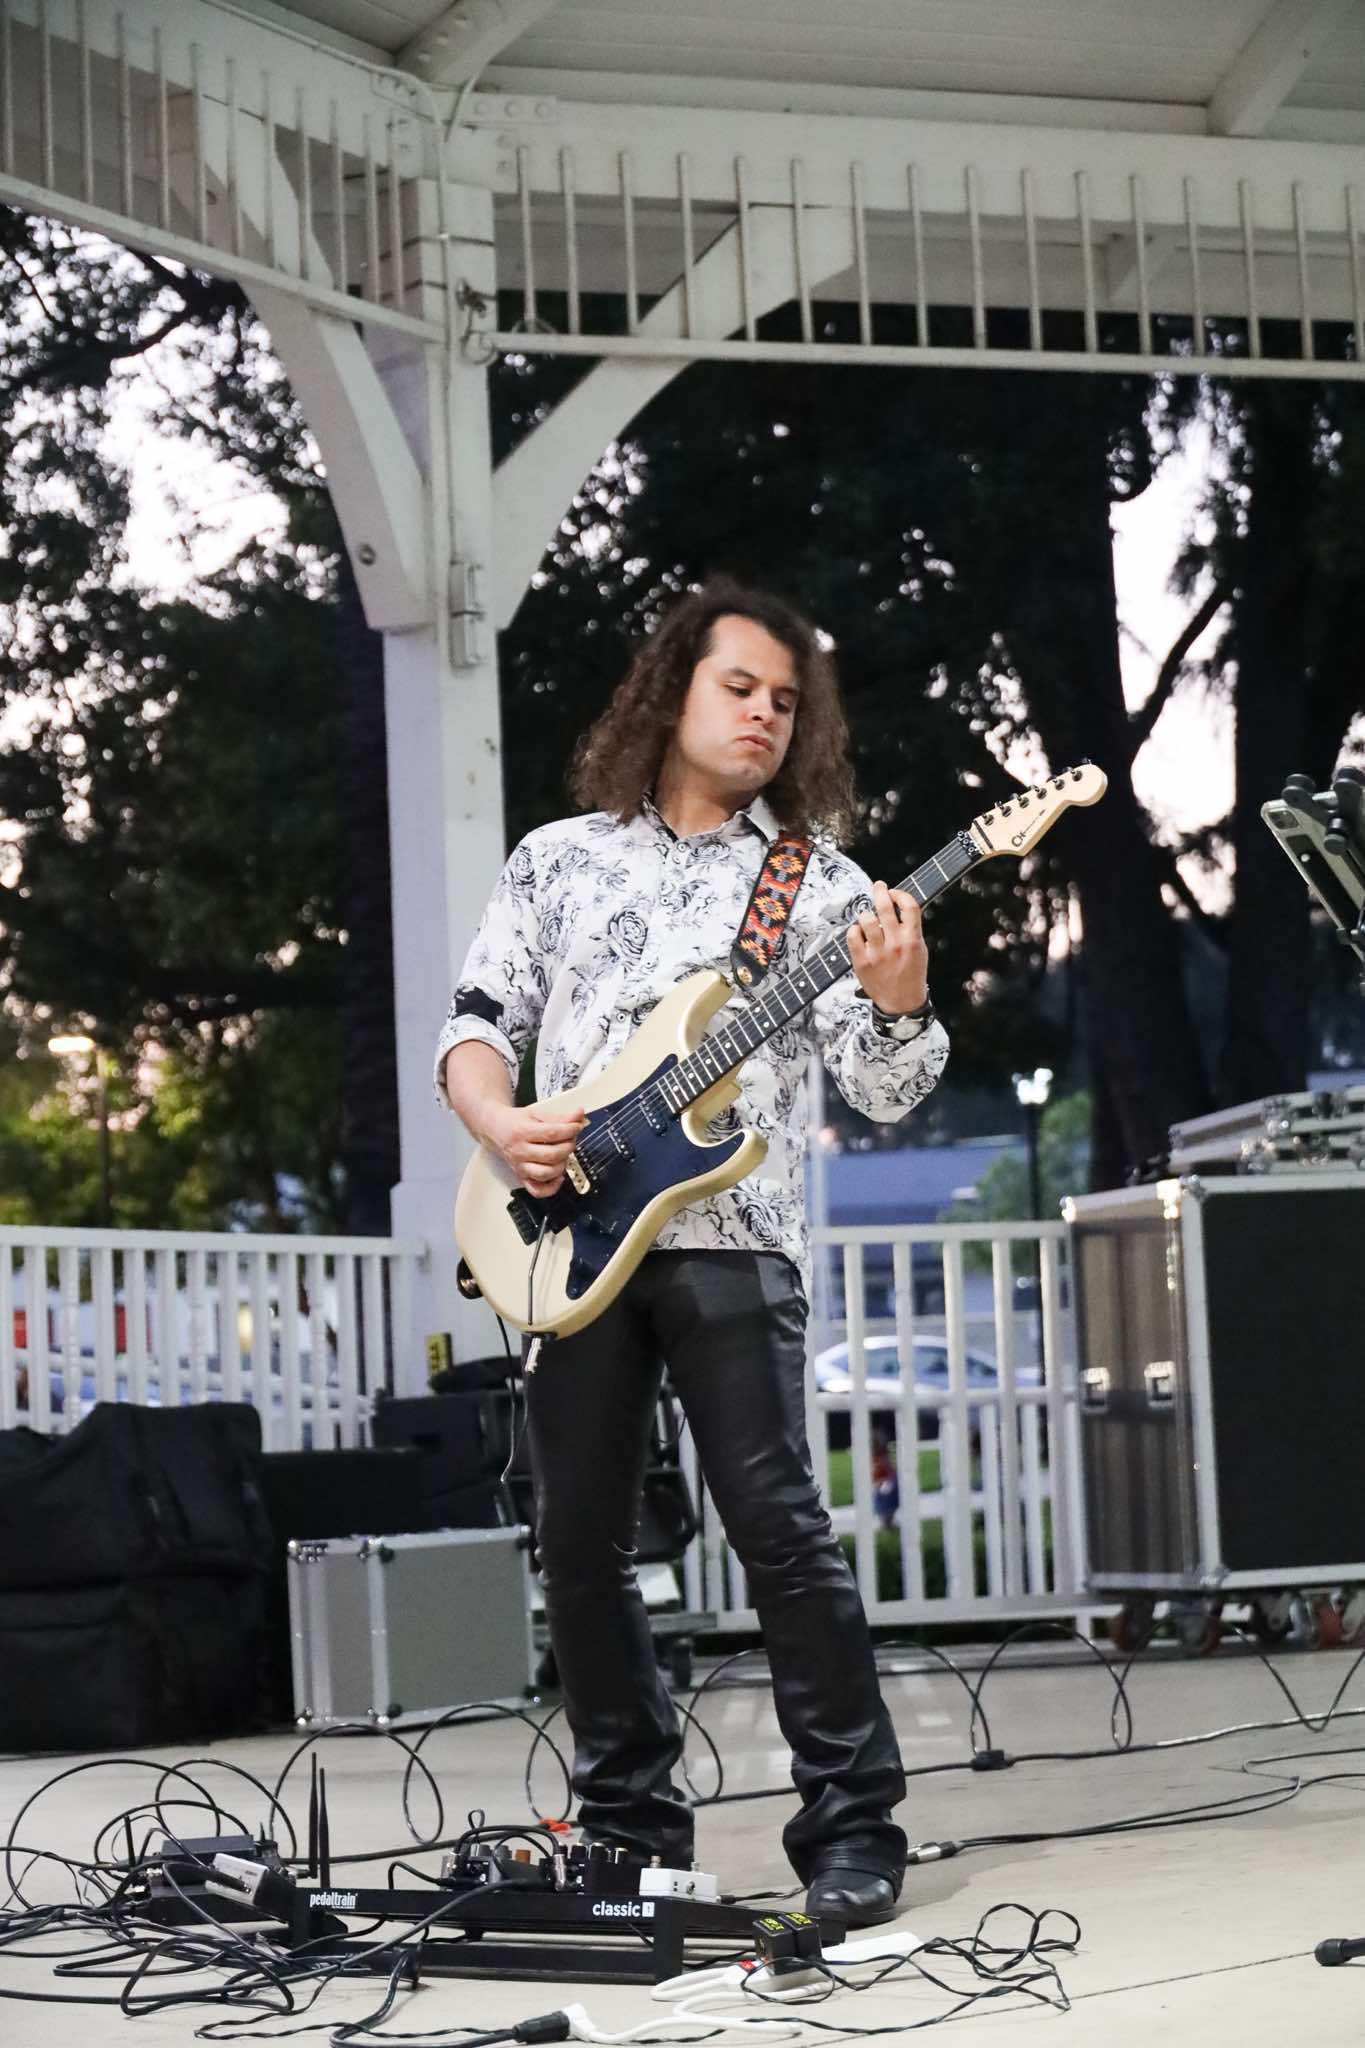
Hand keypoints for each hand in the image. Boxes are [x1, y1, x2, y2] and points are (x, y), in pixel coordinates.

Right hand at [483, 1100, 587, 1196]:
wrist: (496, 1129)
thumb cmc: (516, 1122)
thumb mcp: (537, 1114)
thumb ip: (560, 1117)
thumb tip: (579, 1116)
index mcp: (522, 1132)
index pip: (552, 1133)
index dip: (570, 1130)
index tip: (577, 1126)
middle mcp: (520, 1151)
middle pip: (552, 1155)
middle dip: (568, 1147)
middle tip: (570, 1140)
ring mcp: (520, 1166)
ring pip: (546, 1173)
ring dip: (562, 1165)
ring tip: (563, 1156)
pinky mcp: (522, 1177)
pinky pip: (538, 1191)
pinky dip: (552, 1187)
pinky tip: (558, 1176)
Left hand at [847, 881, 928, 1014]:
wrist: (902, 1003)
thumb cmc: (911, 974)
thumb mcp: (920, 950)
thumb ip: (911, 929)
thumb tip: (900, 906)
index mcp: (913, 939)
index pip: (909, 906)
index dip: (901, 894)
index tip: (895, 893)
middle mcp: (895, 944)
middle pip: (885, 906)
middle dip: (880, 891)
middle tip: (878, 887)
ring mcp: (877, 953)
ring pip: (866, 919)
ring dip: (866, 914)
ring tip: (868, 919)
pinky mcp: (862, 961)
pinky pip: (852, 935)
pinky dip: (855, 930)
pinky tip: (859, 933)